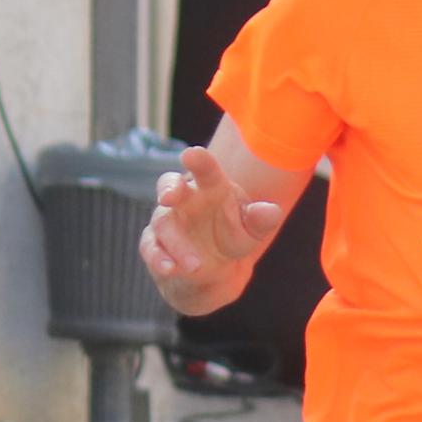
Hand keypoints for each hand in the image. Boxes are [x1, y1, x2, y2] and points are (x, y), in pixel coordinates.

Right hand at [142, 146, 282, 313]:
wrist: (214, 266)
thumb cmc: (233, 233)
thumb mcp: (252, 229)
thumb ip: (262, 219)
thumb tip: (270, 211)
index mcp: (210, 185)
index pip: (205, 169)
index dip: (198, 160)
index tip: (191, 154)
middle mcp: (184, 198)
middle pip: (169, 184)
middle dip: (168, 188)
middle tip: (168, 197)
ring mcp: (167, 220)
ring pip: (162, 223)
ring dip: (176, 244)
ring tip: (195, 265)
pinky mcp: (155, 243)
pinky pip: (151, 247)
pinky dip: (157, 257)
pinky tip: (168, 268)